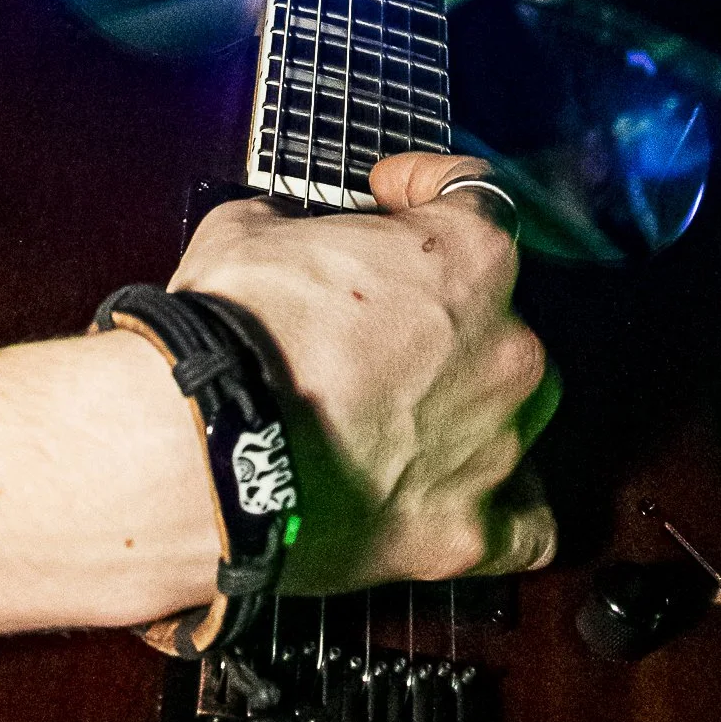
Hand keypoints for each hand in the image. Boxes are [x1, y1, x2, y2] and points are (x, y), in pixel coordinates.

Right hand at [169, 149, 558, 591]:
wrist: (197, 452)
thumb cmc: (227, 337)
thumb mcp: (247, 230)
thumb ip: (295, 223)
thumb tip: (288, 231)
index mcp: (471, 258)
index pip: (478, 196)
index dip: (425, 190)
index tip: (392, 198)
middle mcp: (509, 348)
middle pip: (503, 315)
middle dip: (447, 314)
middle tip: (378, 324)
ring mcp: (497, 445)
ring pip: (516, 414)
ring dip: (472, 406)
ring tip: (404, 415)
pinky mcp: (469, 531)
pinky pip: (524, 525)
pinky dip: (499, 509)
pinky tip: (458, 497)